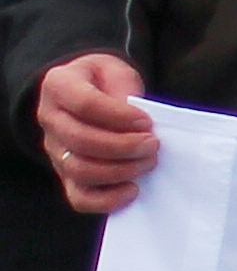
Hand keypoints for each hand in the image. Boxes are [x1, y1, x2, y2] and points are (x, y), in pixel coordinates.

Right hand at [32, 53, 149, 210]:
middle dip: (123, 146)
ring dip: (120, 170)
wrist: (90, 91)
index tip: (147, 122)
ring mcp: (55, 150)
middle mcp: (50, 120)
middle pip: (80, 141)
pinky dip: (107, 200)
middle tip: (153, 144)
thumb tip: (137, 125)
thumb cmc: (106, 82)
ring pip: (79, 170)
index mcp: (59, 86)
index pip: (84, 104)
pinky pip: (79, 197)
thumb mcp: (116, 71)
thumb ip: (124, 90)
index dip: (119, 116)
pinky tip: (132, 190)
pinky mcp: (66, 175)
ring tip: (148, 161)